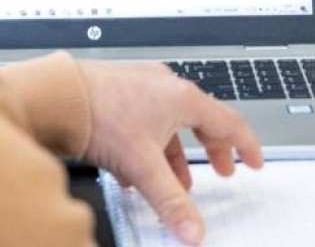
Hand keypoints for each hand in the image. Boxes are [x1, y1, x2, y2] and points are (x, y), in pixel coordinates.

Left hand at [78, 61, 262, 244]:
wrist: (59, 95)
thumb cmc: (102, 114)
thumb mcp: (144, 166)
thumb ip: (172, 202)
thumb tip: (193, 231)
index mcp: (182, 98)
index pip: (228, 121)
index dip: (246, 145)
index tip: (254, 159)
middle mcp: (165, 85)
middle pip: (201, 119)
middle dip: (212, 150)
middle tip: (222, 170)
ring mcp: (142, 84)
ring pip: (170, 121)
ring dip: (176, 153)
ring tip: (172, 180)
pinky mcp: (121, 88)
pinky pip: (146, 117)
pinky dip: (150, 143)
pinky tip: (134, 168)